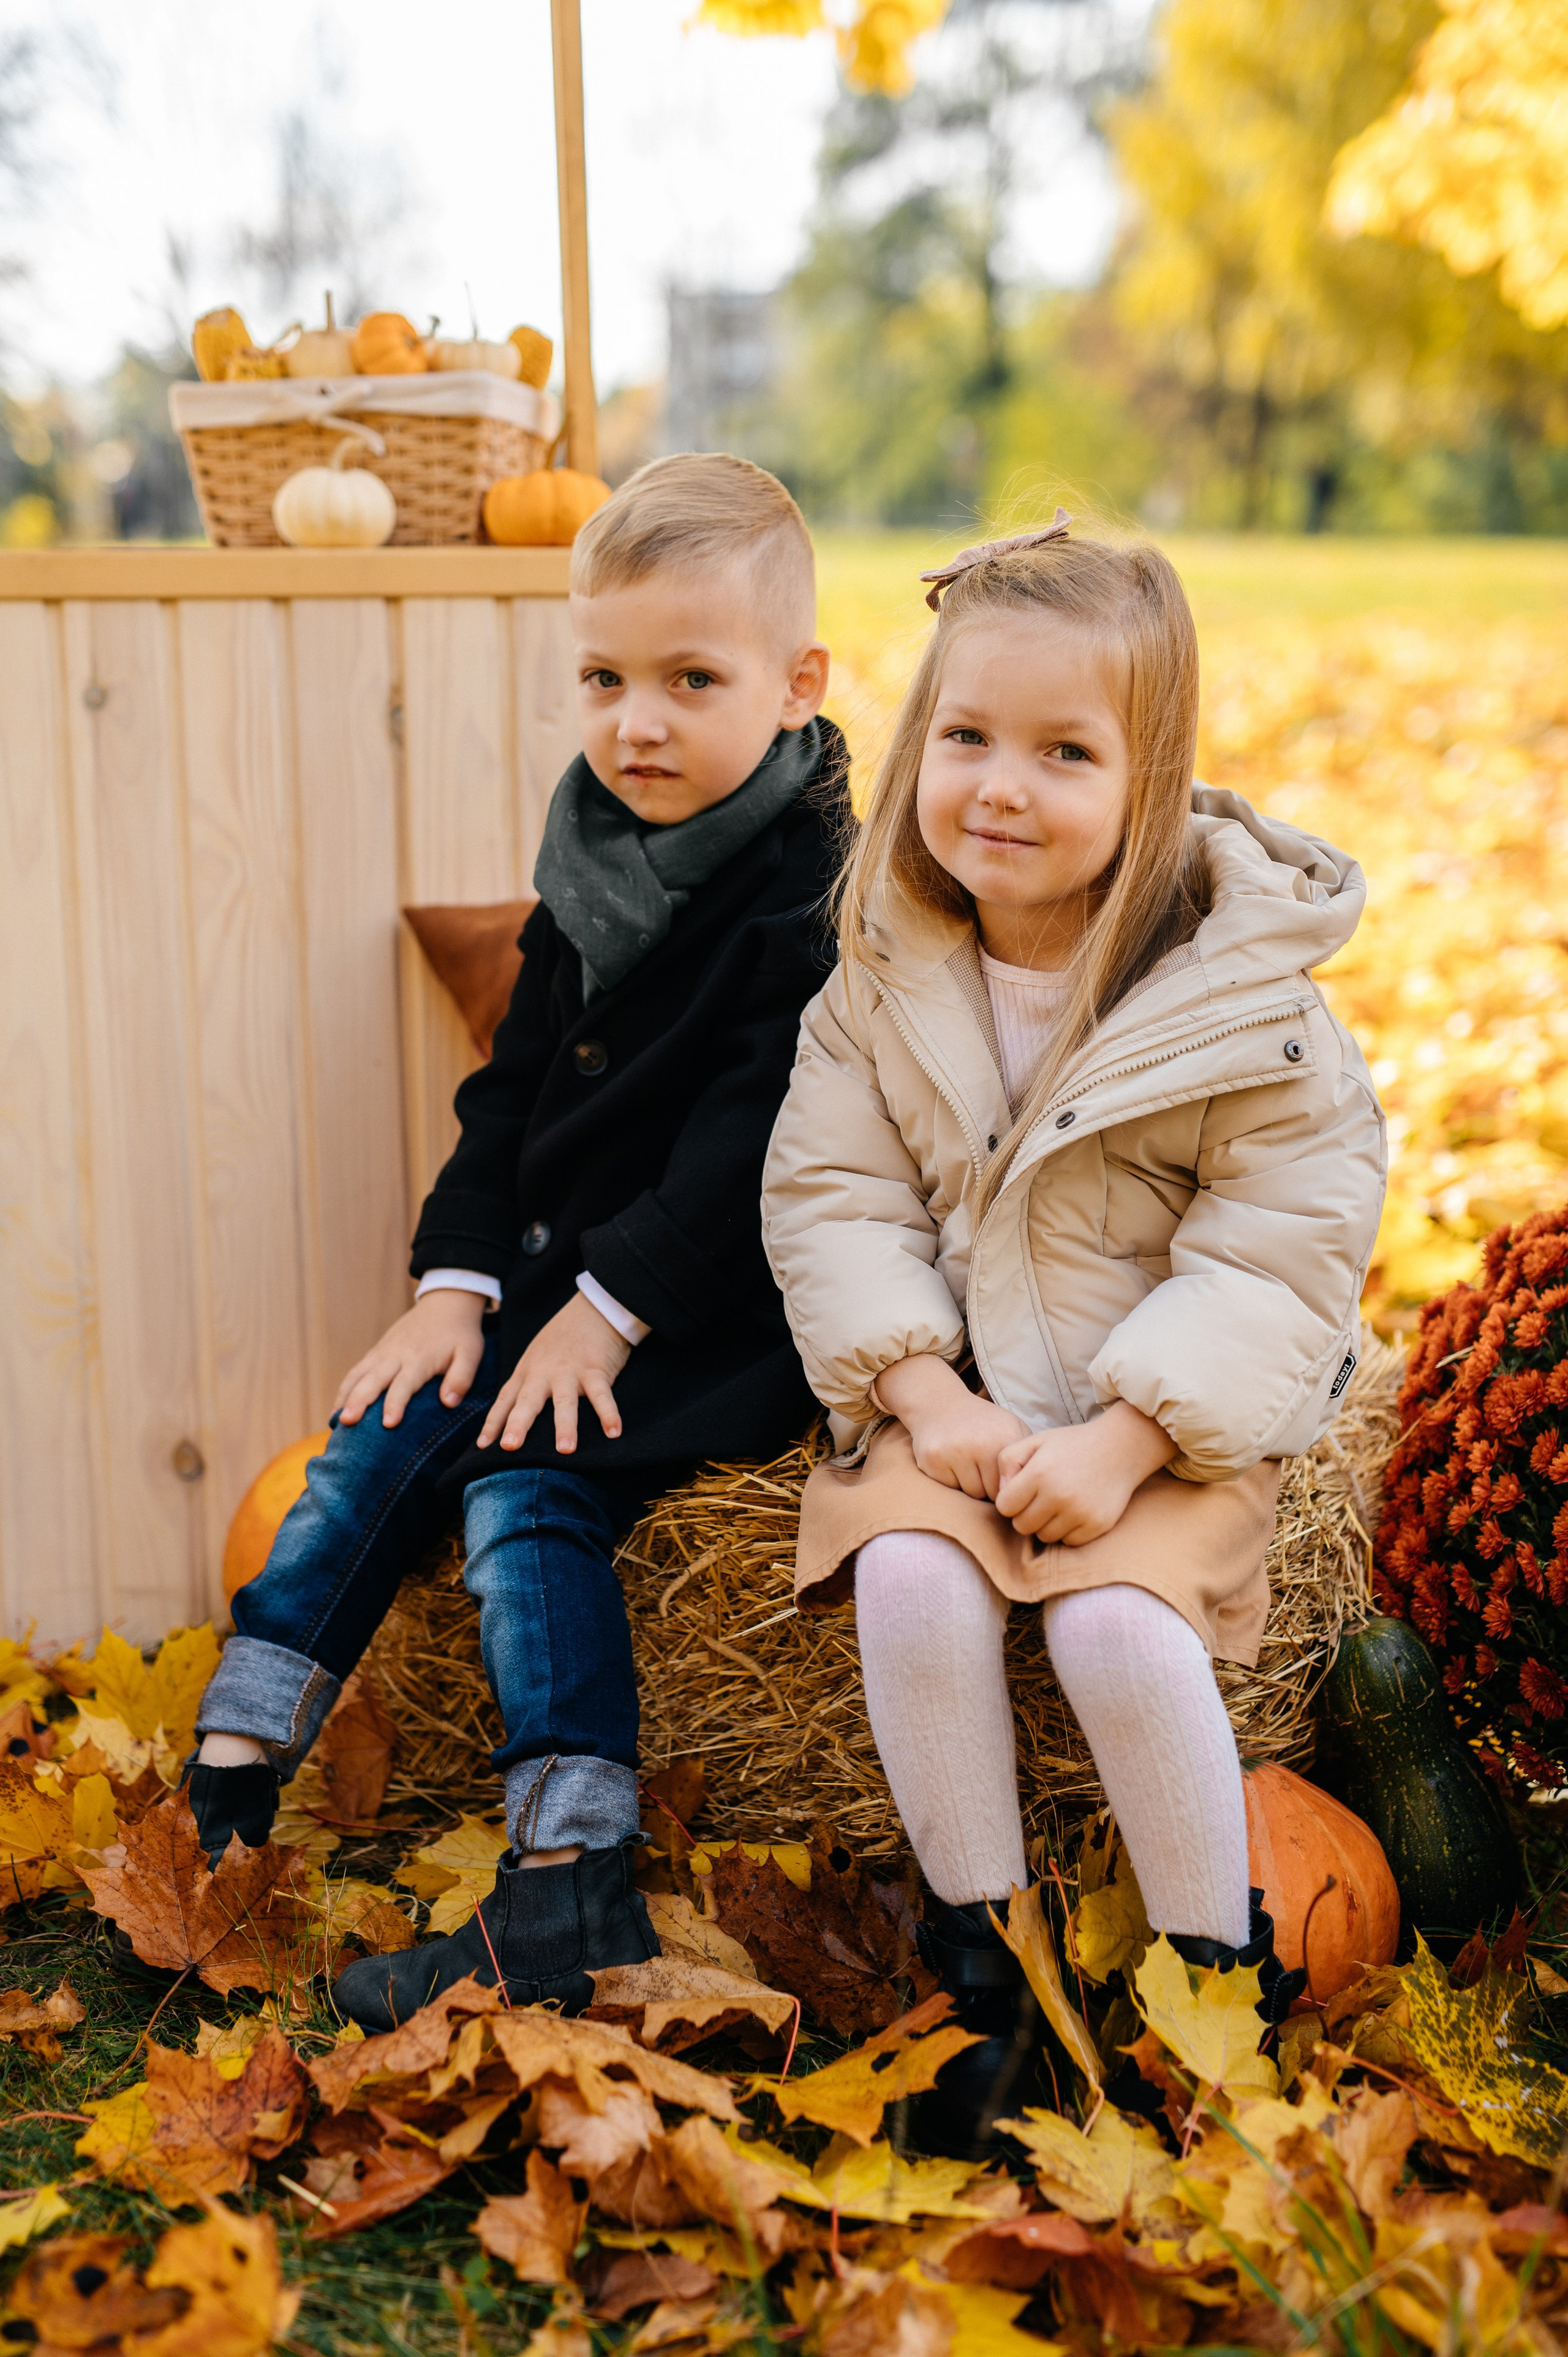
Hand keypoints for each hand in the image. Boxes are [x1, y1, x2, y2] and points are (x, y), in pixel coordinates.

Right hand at [335, 1289, 487, 1429]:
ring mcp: (382, 1353)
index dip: (395, 1404)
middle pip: (372, 1380)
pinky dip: (345, 1389)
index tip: (388, 1424)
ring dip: (345, 1397)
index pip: (403, 1385)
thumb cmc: (459, 1333)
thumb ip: (462, 1378)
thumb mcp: (471, 1353)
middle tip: (346, 1422)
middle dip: (358, 1401)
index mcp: (419, 1359)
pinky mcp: (376, 1352)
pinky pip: (356, 1371)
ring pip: (357, 1375)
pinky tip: (337, 1408)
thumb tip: (449, 1402)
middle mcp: (395, 1356)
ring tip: (336, 1421)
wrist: (445, 1304)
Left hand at [477, 1290, 632, 1455]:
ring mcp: (570, 1371)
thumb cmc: (563, 1337)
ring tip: (565, 1450)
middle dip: (517, 1424)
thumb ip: (527, 1384)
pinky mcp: (595, 1369)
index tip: (482, 1446)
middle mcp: (544, 1373)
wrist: (593, 1308)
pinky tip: (614, 1432)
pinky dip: (609, 1413)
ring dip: (565, 1426)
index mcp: (527, 1371)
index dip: (493, 1422)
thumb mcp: (536, 1357)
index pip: (506, 1399)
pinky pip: (602, 1395)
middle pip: (528, 1401)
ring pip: (565, 1401)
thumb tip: (513, 1418)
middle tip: (509, 1447)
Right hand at [873, 1353, 1028, 1500]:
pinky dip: (953, 1482)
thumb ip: (1027, 1455)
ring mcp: (954, 1453)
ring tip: (969, 1467)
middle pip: (993, 1493)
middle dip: (991, 1488)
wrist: (939, 1404)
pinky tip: (952, 1464)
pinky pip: (950, 1489)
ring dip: (972, 1487)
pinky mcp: (933, 1461)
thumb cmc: (981, 1423)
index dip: (1010, 1485)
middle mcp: (980, 1444)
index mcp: (1004, 1437)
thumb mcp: (1011, 1427)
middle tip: (984, 1472)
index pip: (1015, 1484)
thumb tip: (1036, 1488)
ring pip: (971, 1494)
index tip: (1005, 1478)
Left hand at [994, 1400, 1176, 1542]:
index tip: (1022, 1491)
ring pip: (1044, 1537)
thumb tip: (1000, 1493)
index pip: (1004, 1508)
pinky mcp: (1097, 1525)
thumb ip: (1007, 1461)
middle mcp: (1059, 1496)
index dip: (1010, 1500)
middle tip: (1039, 1499)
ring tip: (1057, 1504)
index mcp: (1039, 1474)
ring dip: (1046, 1524)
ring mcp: (1080, 1513)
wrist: (1120, 1448)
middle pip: (1022, 1526)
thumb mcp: (1035, 1441)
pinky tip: (1074, 1511)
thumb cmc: (1071, 1444)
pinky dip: (1067, 1530)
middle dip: (1025, 1514)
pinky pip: (1068, 1542)